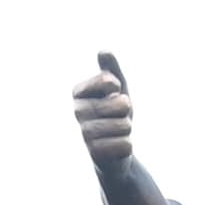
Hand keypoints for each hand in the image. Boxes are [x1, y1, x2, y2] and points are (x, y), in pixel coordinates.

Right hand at [73, 52, 135, 184]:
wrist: (113, 151)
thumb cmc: (115, 115)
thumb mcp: (117, 90)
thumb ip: (112, 70)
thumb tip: (103, 51)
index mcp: (79, 92)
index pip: (109, 80)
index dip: (119, 89)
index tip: (112, 96)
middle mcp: (77, 111)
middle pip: (121, 104)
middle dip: (126, 111)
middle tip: (117, 118)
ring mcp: (84, 133)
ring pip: (125, 125)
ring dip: (127, 129)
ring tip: (116, 132)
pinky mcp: (94, 153)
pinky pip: (126, 144)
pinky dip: (127, 146)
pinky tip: (116, 148)